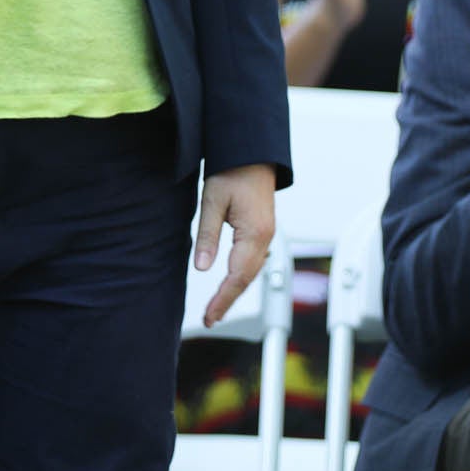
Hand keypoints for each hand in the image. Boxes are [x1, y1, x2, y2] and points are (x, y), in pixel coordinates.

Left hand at [195, 164, 278, 327]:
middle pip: (247, 279)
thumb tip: (203, 268)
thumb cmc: (231, 171)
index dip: (223, 299)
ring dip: (235, 290)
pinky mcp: (263, 229)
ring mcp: (266, 234)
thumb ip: (207, 236)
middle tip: (210, 319)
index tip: (210, 317)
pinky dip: (241, 276)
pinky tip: (231, 283)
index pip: (237, 276)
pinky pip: (254, 260)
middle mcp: (265, 237)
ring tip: (217, 308)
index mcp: (254, 233)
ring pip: (252, 271)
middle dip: (228, 301)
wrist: (252, 151)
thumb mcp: (211, 200)